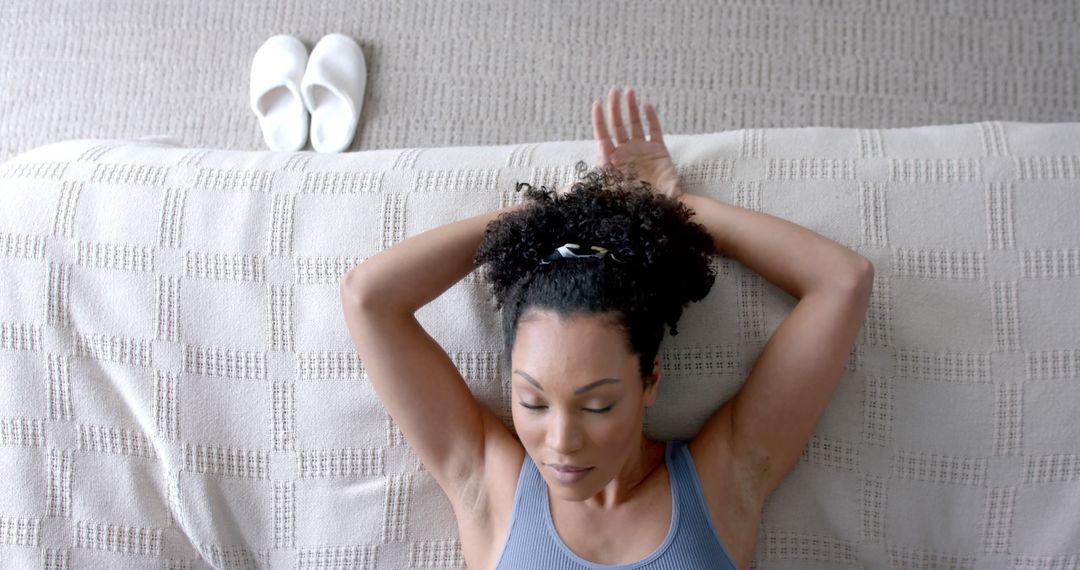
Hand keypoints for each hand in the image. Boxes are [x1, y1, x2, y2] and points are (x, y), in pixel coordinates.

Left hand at [592, 86, 684, 200]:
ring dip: (631, 108)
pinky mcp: (659, 151)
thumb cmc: (637, 203)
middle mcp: (626, 153)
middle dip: (614, 108)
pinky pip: (654, 131)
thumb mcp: (611, 192)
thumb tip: (586, 164)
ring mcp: (642, 150)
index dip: (599, 121)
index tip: (597, 105)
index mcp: (613, 161)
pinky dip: (651, 118)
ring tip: (628, 91)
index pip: (603, 136)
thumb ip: (598, 178)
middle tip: (613, 90)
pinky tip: (646, 106)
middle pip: (617, 126)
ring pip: (635, 124)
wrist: (664, 208)